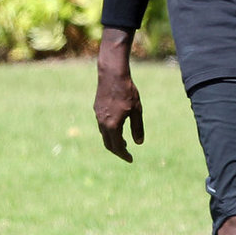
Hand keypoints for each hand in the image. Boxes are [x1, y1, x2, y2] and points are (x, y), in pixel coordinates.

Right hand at [95, 35, 143, 161]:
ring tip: (123, 142)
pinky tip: (116, 127)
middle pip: (108, 143)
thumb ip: (137, 128)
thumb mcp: (137, 111)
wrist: (112, 75)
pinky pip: (102, 126)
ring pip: (104, 134)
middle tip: (126, 153)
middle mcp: (102, 123)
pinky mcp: (97, 109)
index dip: (124, 155)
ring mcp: (98, 116)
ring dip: (113, 141)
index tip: (130, 160)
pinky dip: (109, 132)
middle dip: (117, 150)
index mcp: (112, 126)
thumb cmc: (127, 92)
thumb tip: (139, 143)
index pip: (117, 147)